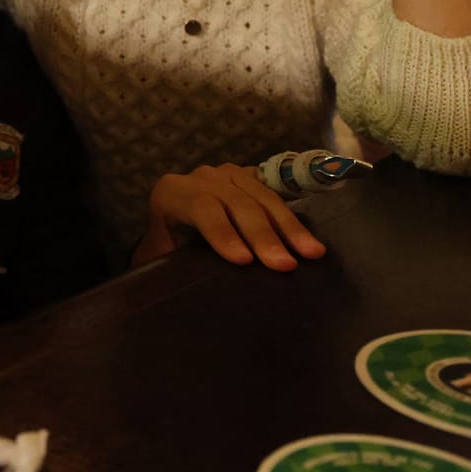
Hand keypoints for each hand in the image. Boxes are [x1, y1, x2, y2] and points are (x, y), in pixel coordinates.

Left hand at [135, 164, 327, 271]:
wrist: (172, 228)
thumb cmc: (166, 248)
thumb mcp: (159, 257)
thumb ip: (169, 269)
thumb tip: (185, 296)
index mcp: (172, 193)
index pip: (200, 209)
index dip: (222, 233)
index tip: (244, 261)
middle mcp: (202, 178)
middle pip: (237, 203)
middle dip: (263, 235)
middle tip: (285, 266)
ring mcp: (229, 175)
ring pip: (263, 198)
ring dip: (289, 228)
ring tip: (311, 254)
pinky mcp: (251, 179)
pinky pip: (275, 197)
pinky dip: (293, 221)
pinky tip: (310, 240)